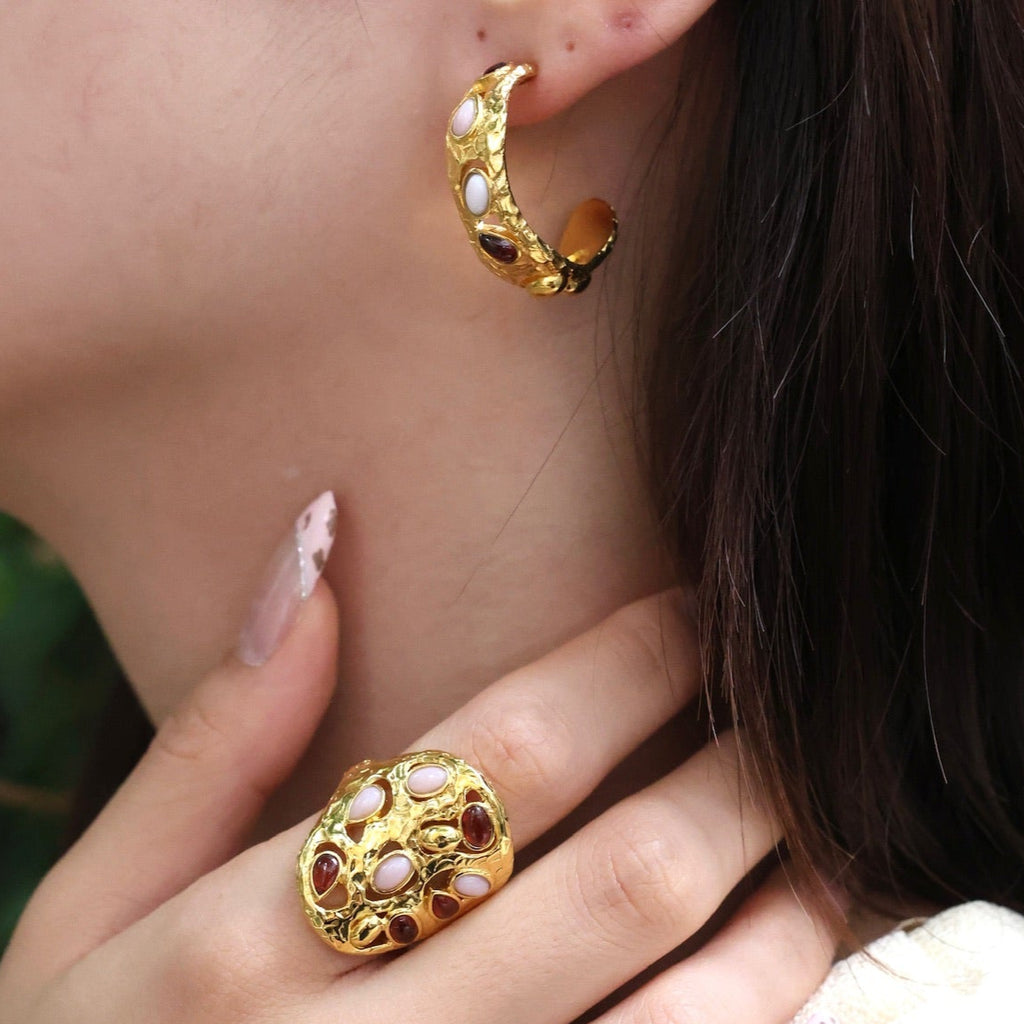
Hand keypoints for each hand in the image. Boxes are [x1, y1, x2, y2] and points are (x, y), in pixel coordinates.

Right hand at [0, 586, 837, 1022]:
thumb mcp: (93, 906)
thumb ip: (211, 733)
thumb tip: (313, 545)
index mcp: (251, 949)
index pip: (495, 760)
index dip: (622, 664)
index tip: (691, 609)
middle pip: (619, 881)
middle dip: (730, 775)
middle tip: (784, 702)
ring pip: (688, 1021)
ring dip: (783, 914)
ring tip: (825, 829)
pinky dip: (758, 1017)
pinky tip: (788, 952)